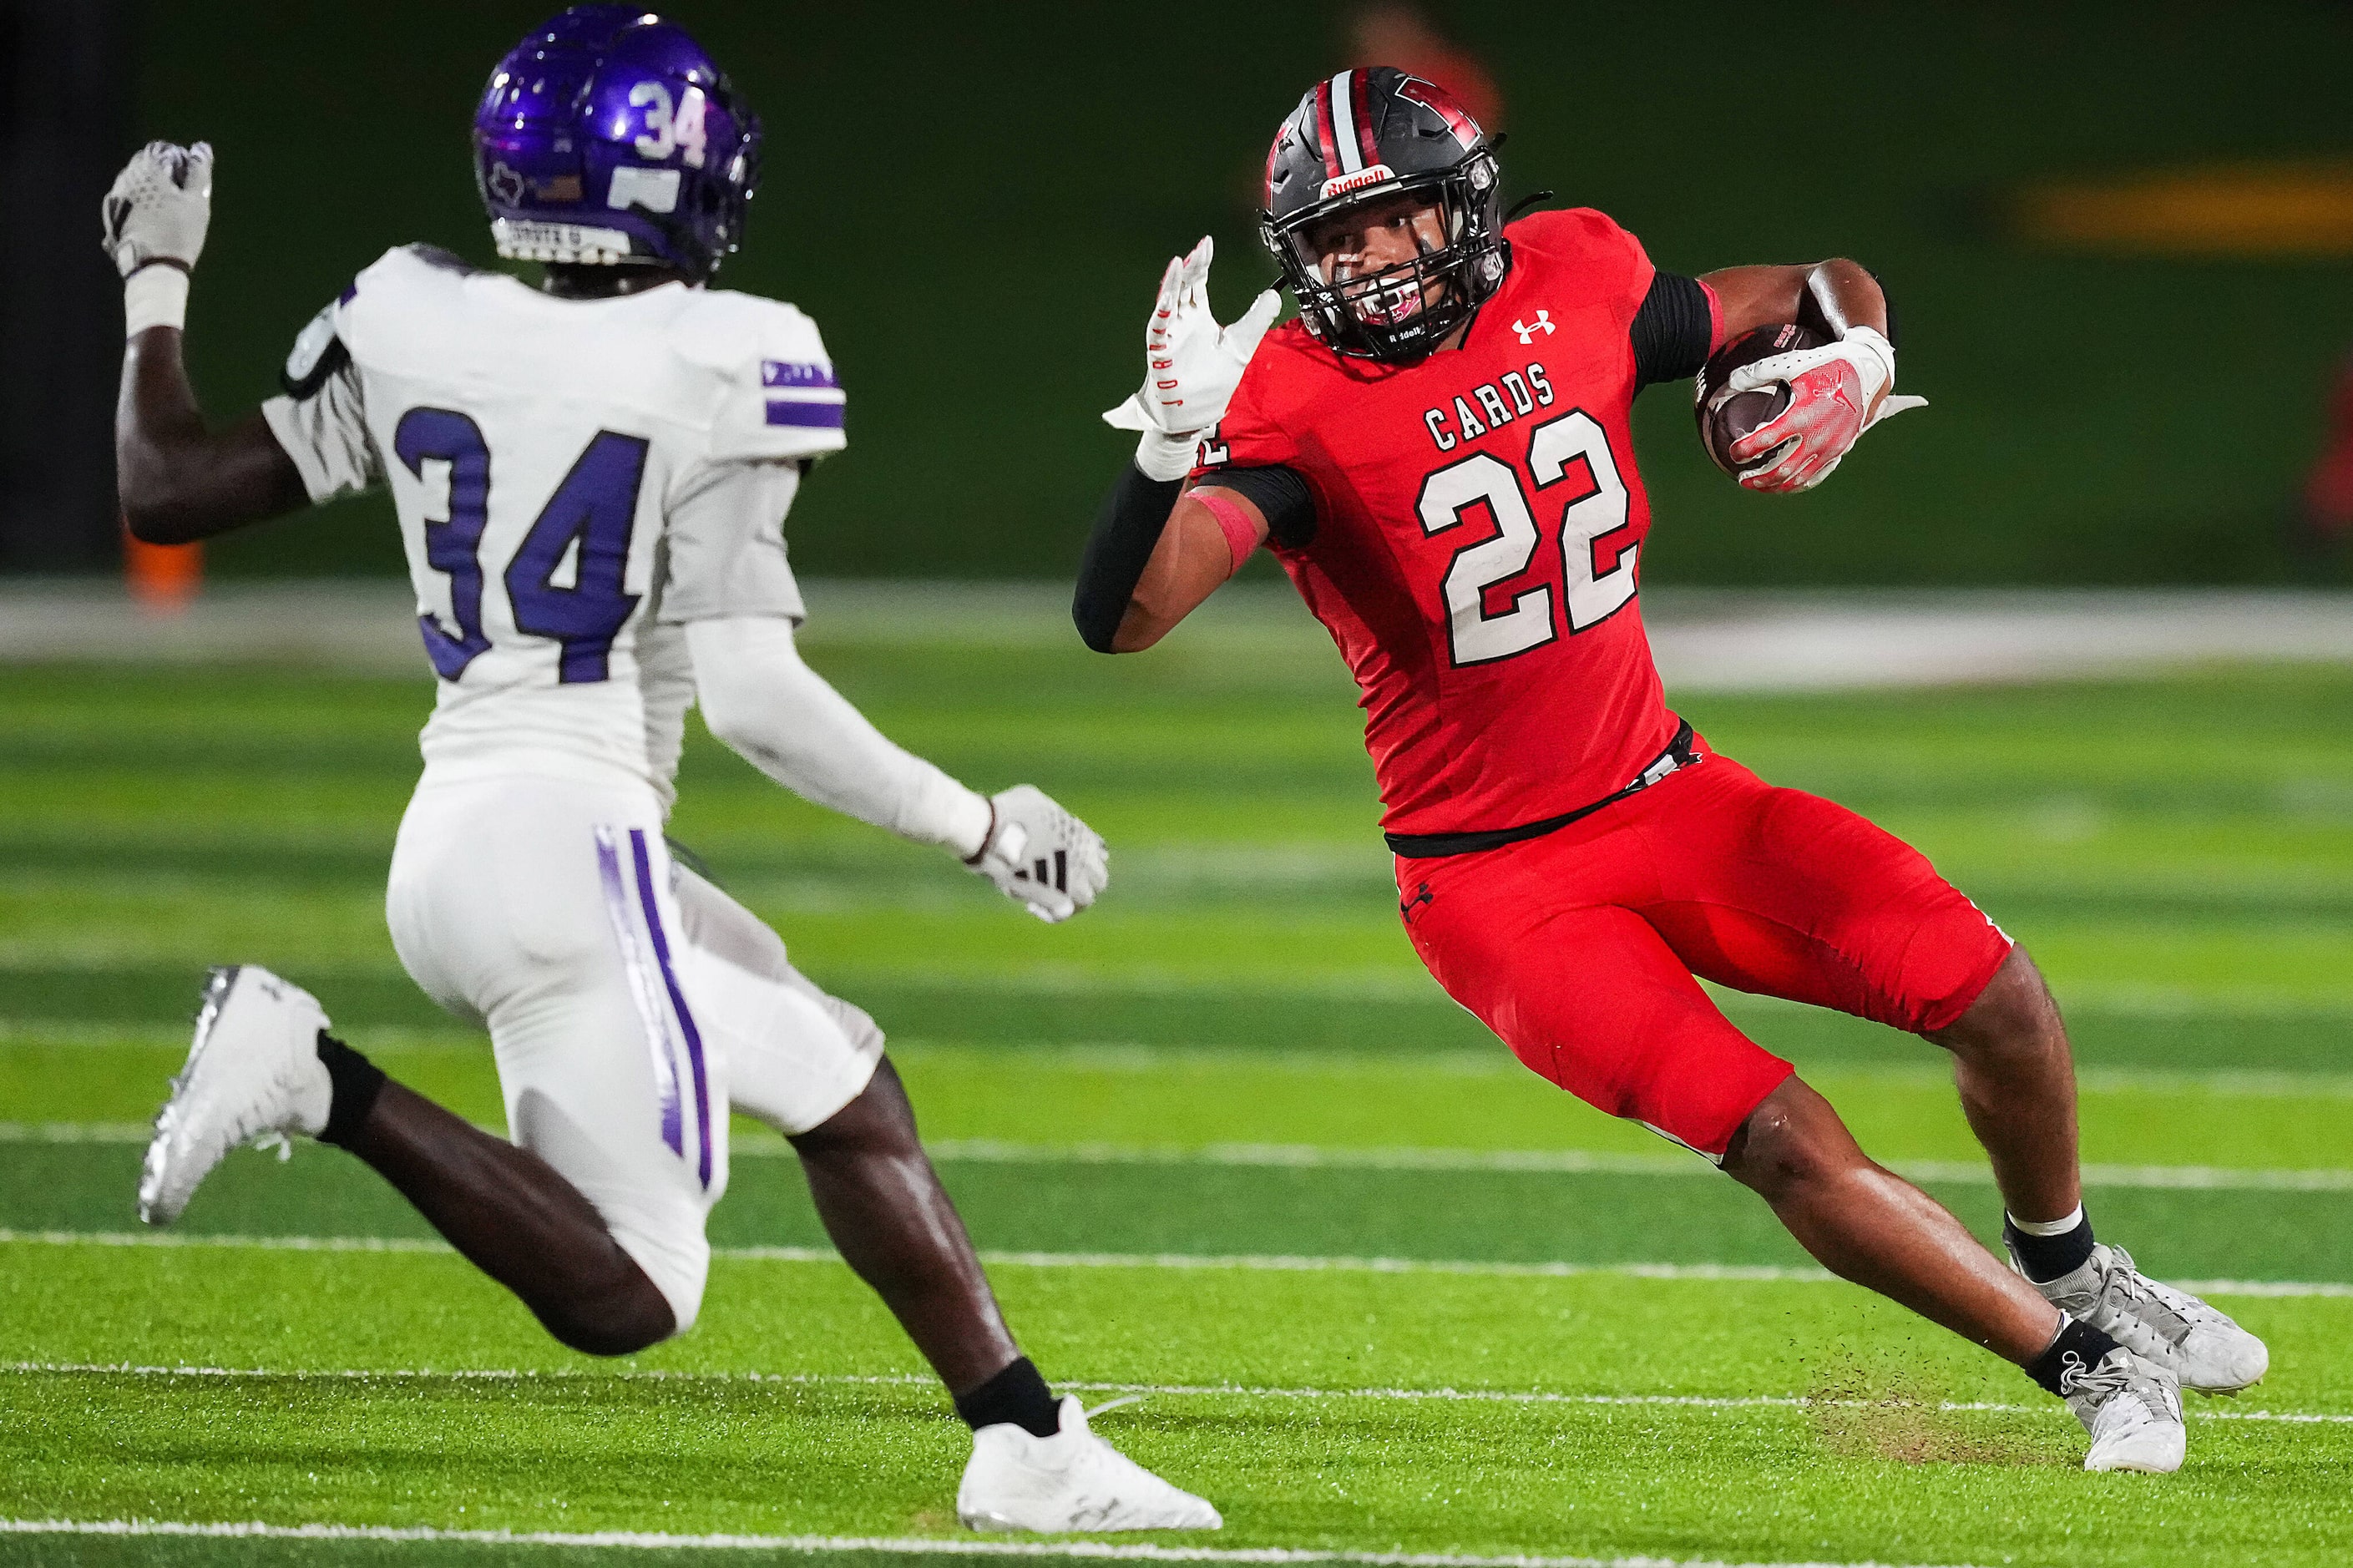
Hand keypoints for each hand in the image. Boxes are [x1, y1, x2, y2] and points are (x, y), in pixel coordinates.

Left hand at [102, 141, 213, 278]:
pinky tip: (153, 221)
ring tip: (167, 211)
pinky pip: (127, 200)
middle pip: (145, 167)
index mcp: (146, 170)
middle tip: (180, 195)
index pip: (160, 151)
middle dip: (162, 175)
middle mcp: (125, 178)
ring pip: (135, 183)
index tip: (189, 178)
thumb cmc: (178, 232)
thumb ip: (199, 172)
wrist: (152, 267)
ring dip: (150, 190)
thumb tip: (201, 148)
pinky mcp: (111, 214)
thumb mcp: (197, 202)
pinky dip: (140, 204)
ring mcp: (115, 196)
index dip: (177, 161)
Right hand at [964, 785, 1108, 923]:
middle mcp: (1085, 858)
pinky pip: (1061, 913)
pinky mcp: (1056, 898)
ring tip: (1045, 899)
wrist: (992, 830)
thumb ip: (1049, 817)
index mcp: (1082, 835)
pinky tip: (1033, 907)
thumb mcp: (1036, 802)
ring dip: (1069, 900)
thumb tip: (1045, 824)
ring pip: (1085, 900)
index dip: (1085, 860)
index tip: (1069, 863)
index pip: (1099, 853)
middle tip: (1060, 884)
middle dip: (1082, 882)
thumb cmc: (1008, 811)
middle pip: (1098, 879)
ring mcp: (1073, 879)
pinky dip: (1050, 913)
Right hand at [1103, 236, 1281, 478]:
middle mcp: (1181, 322)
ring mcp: (1169, 336)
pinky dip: (1162, 311)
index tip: (1207, 244)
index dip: (1202, 264)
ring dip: (1173, 283)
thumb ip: (1256, 320)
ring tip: (1181, 263)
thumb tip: (1273, 295)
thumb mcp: (1240, 347)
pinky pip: (1158, 328)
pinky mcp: (1160, 353)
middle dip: (1190, 268)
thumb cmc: (1211, 382)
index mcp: (1198, 317)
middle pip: (1183, 287)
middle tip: (1200, 249)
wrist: (1195, 414)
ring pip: (1168, 303)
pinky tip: (1167, 296)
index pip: (1198, 283)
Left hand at [1722, 326, 1924, 492]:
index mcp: (1801, 414)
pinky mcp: (1840, 451)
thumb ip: (1757, 373)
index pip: (1765, 440)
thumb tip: (1729, 383)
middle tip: (1741, 479)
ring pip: (1798, 478)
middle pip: (1780, 469)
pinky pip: (1815, 476)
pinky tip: (1782, 485)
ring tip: (1757, 485)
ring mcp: (1830, 447)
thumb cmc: (1825, 366)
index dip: (1745, 449)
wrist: (1866, 373)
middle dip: (1757, 478)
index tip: (1734, 452)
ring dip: (1774, 486)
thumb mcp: (1792, 364)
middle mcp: (1817, 435)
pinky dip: (1796, 484)